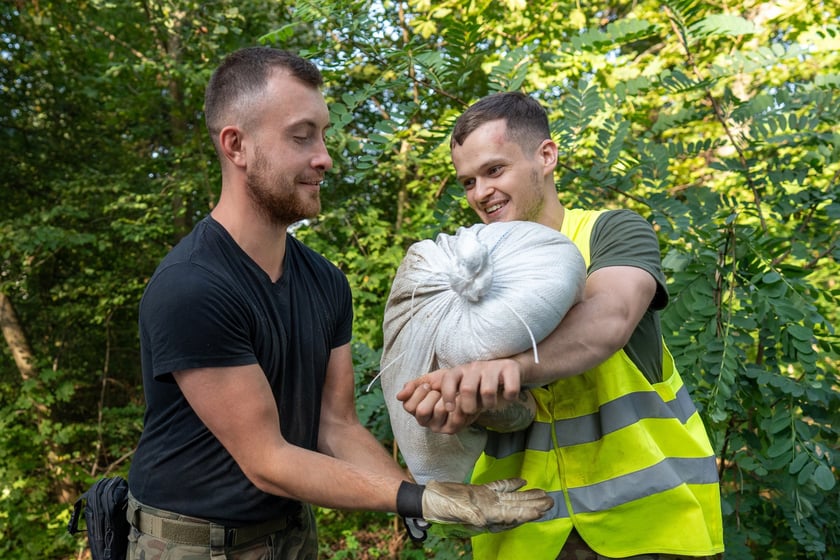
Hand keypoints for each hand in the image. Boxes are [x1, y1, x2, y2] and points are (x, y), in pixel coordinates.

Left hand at [397, 358, 523, 416]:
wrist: (507, 369)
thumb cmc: (474, 381)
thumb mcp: (450, 385)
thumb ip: (424, 390)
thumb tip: (399, 395)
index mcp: (458, 371)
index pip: (447, 381)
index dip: (448, 398)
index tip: (451, 410)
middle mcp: (474, 367)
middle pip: (467, 390)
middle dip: (469, 407)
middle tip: (471, 411)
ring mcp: (493, 368)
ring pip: (488, 392)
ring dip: (488, 404)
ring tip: (488, 405)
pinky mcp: (511, 370)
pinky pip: (511, 389)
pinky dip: (510, 396)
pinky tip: (508, 397)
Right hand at [397, 381, 478, 433]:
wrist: (466, 384)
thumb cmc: (445, 383)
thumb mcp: (427, 380)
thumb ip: (412, 386)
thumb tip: (398, 396)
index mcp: (415, 409)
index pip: (408, 406)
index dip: (418, 392)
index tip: (427, 386)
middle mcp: (424, 421)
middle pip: (421, 411)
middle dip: (432, 396)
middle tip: (438, 392)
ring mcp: (437, 427)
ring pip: (438, 411)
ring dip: (445, 398)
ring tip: (450, 396)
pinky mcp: (451, 429)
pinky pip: (453, 417)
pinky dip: (457, 403)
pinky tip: (459, 399)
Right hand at [422, 478, 552, 532]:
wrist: (425, 499)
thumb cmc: (438, 506)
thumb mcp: (453, 510)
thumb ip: (469, 514)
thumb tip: (483, 519)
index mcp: (484, 515)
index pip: (510, 515)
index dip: (526, 513)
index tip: (541, 510)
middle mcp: (488, 510)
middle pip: (515, 508)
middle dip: (533, 506)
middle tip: (551, 502)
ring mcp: (485, 501)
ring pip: (510, 498)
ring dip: (527, 497)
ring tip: (543, 495)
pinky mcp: (479, 492)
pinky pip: (498, 488)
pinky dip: (510, 485)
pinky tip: (522, 482)